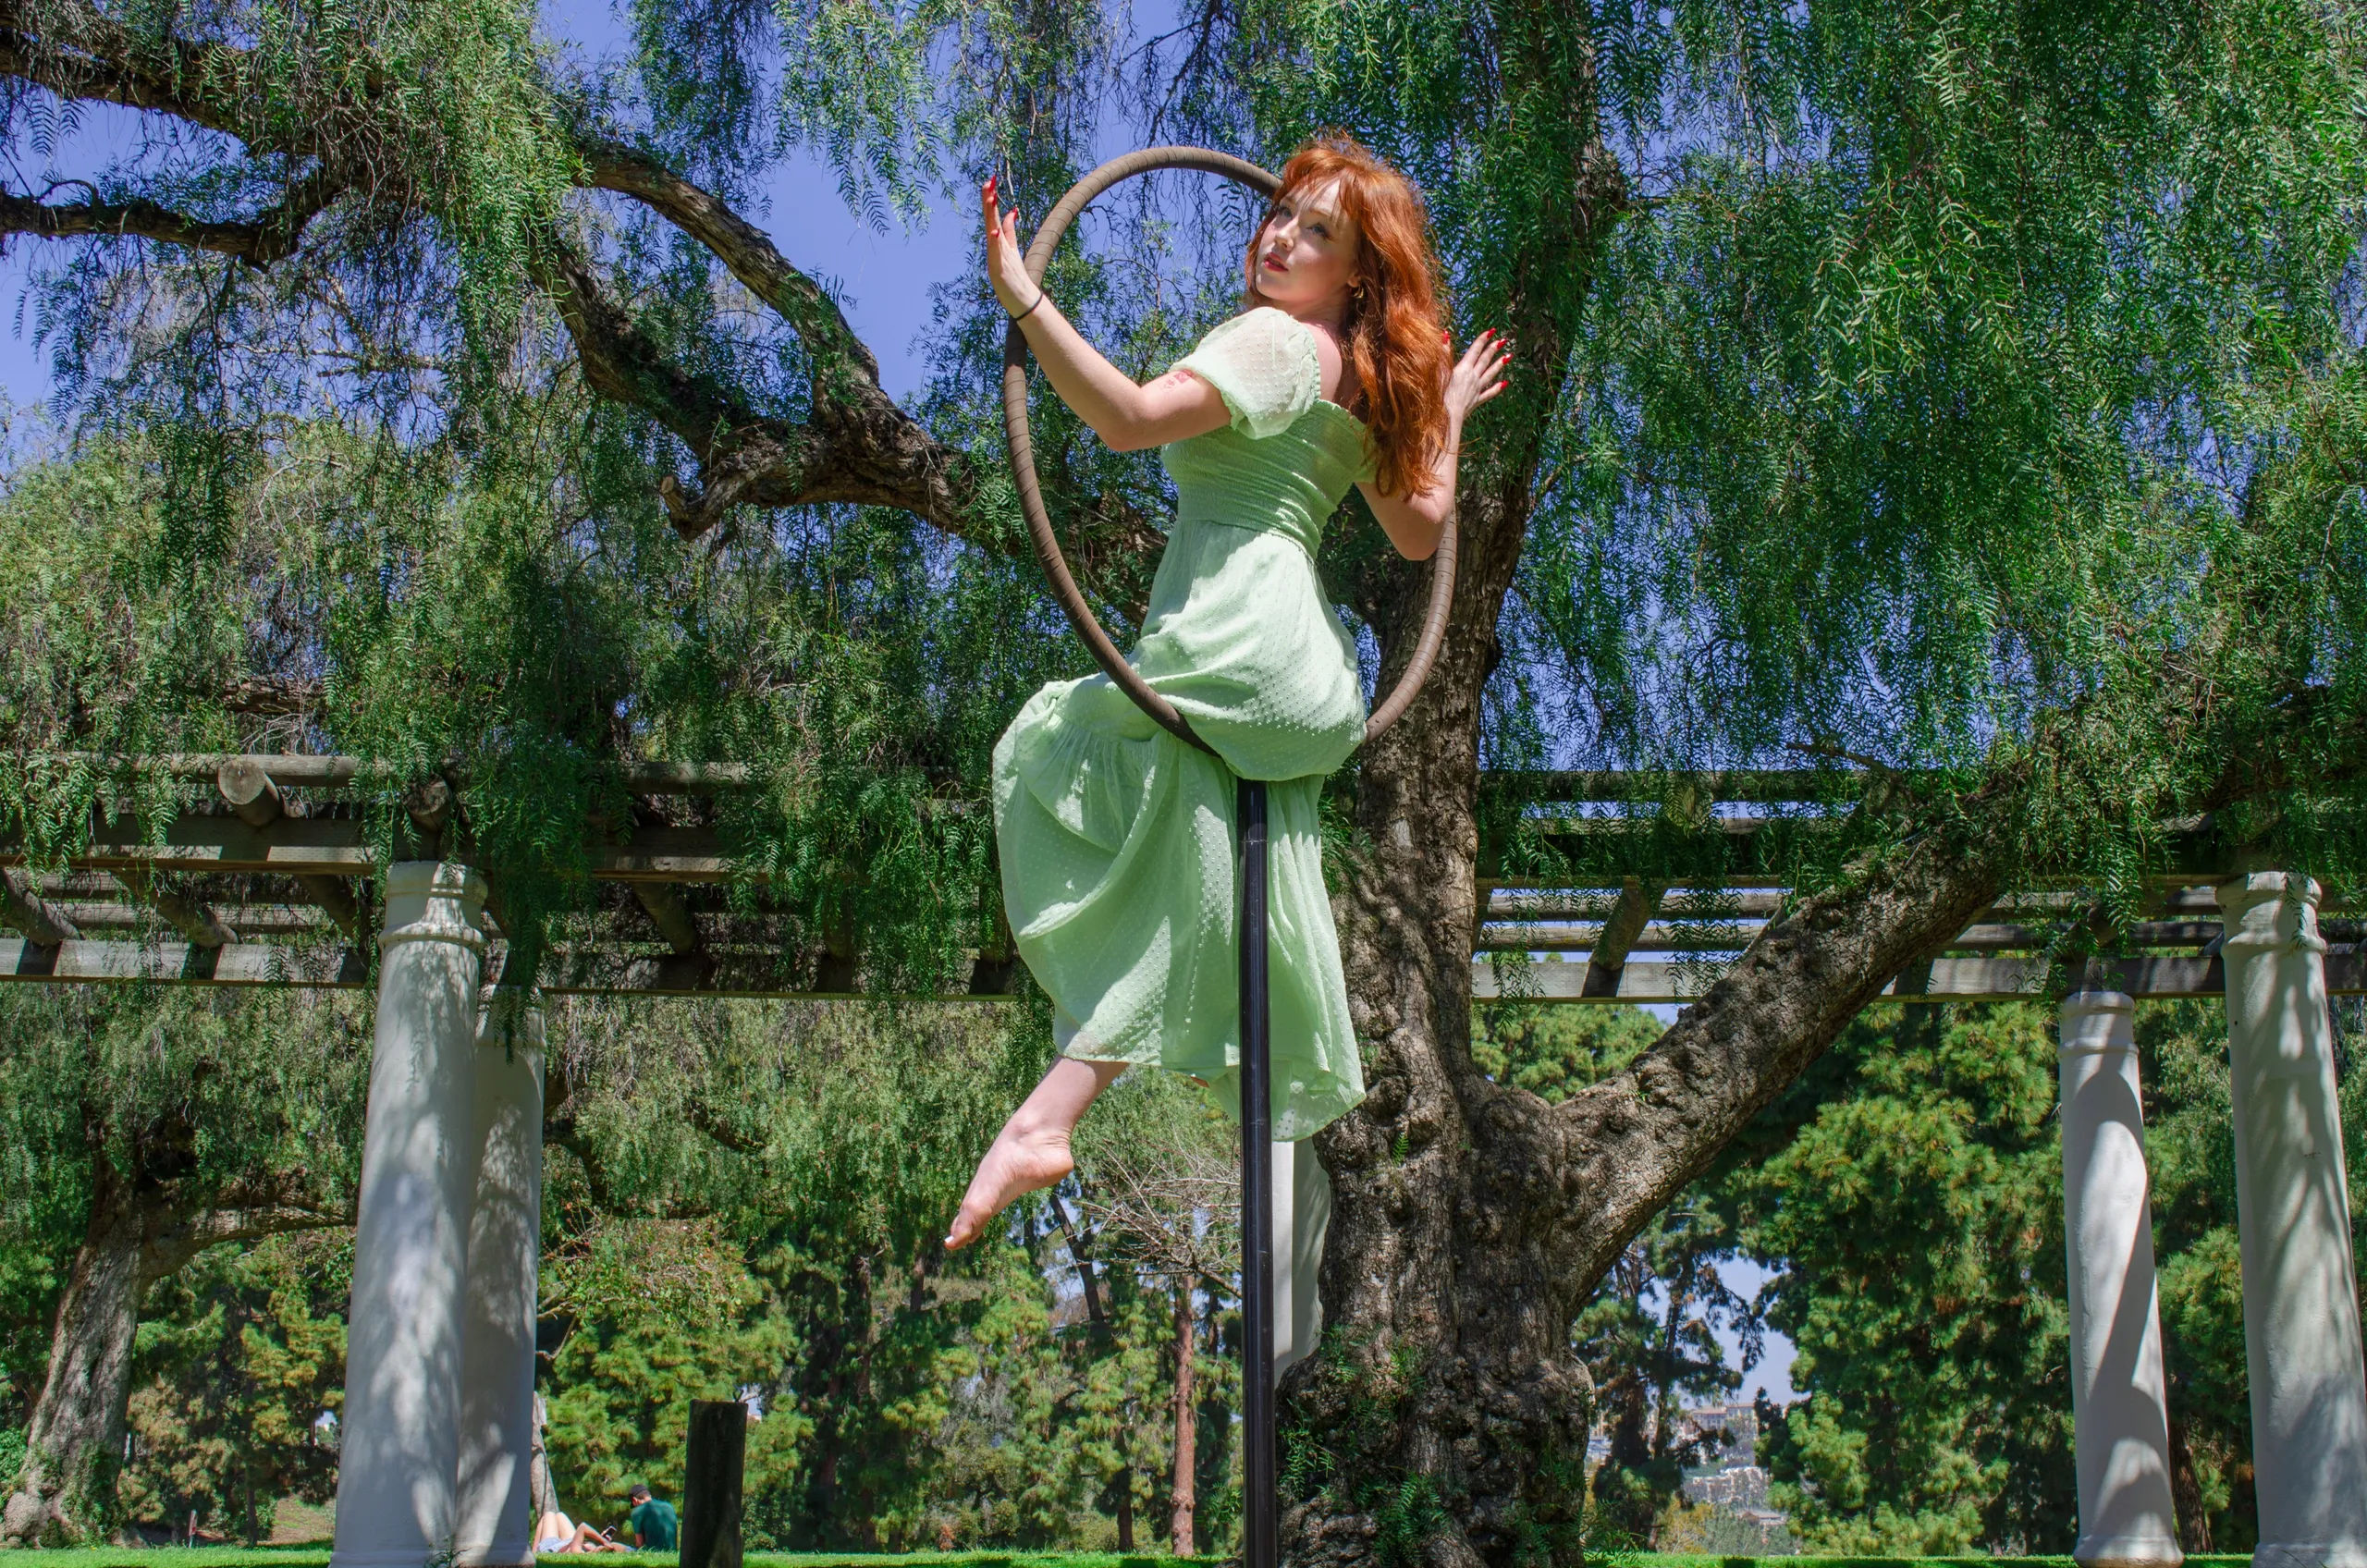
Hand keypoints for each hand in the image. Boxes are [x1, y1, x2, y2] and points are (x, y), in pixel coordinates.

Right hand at [982, 175, 1037, 317]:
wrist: (1021, 300)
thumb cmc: (1014, 277)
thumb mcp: (1012, 249)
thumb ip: (1009, 231)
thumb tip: (1011, 211)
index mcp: (999, 242)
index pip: (994, 216)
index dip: (991, 199)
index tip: (990, 180)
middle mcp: (996, 248)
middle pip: (991, 220)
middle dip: (989, 202)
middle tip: (987, 183)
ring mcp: (997, 258)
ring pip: (992, 233)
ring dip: (991, 216)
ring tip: (990, 199)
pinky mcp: (999, 270)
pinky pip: (996, 254)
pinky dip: (995, 242)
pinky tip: (994, 232)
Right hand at [1443, 327, 1511, 425]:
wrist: (1446, 418)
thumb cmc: (1438, 395)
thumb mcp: (1438, 371)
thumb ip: (1442, 353)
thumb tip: (1445, 335)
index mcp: (1463, 369)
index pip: (1475, 350)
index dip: (1483, 340)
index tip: (1491, 331)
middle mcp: (1472, 377)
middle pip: (1485, 360)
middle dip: (1493, 349)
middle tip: (1503, 340)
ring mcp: (1476, 389)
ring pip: (1490, 374)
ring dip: (1499, 364)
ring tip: (1508, 356)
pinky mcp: (1476, 401)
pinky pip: (1490, 393)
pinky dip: (1497, 387)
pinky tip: (1505, 383)